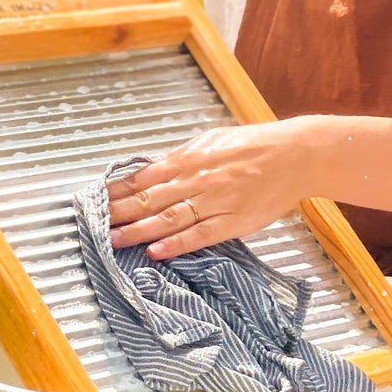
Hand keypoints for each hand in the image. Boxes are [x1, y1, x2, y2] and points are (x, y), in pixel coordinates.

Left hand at [106, 119, 327, 256]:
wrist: (296, 155)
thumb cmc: (255, 145)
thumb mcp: (213, 140)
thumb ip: (181, 156)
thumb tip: (150, 169)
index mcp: (191, 157)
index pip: (145, 176)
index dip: (119, 190)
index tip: (98, 199)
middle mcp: (199, 179)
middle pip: (151, 199)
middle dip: (120, 213)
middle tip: (95, 225)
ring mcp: (217, 201)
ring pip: (169, 218)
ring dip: (139, 231)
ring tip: (115, 240)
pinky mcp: (235, 221)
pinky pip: (201, 235)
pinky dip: (177, 244)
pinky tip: (157, 251)